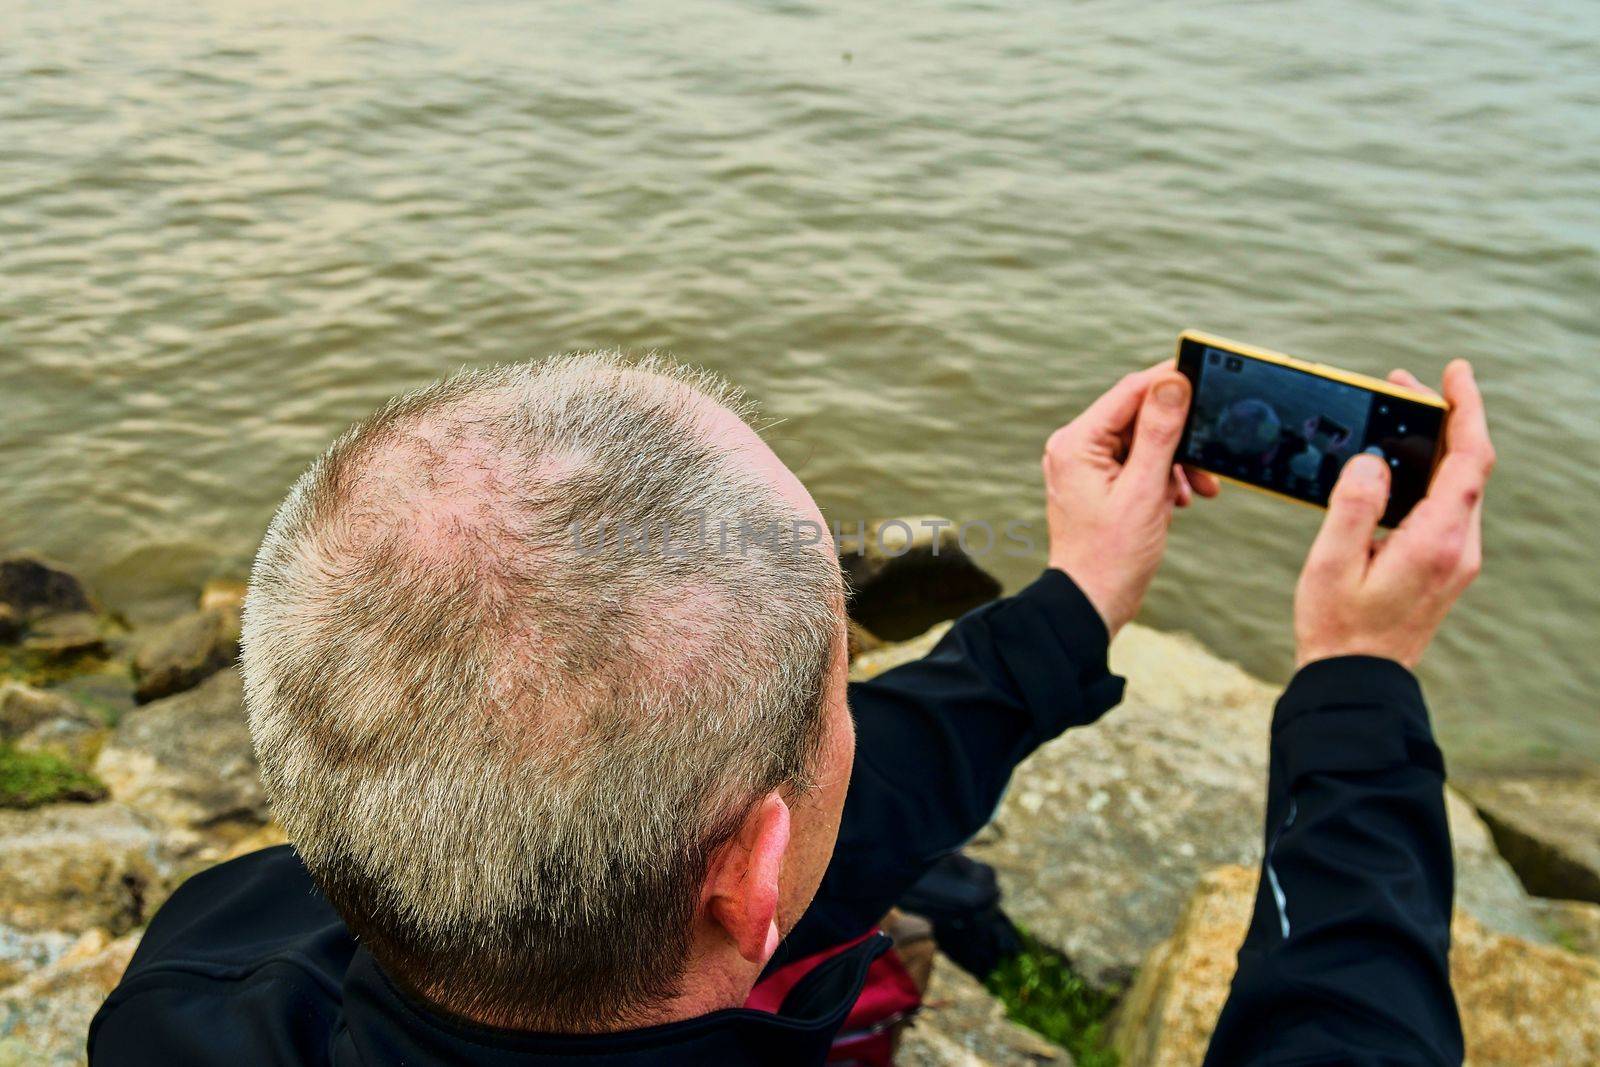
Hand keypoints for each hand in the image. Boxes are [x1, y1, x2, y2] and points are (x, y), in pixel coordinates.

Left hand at [1044, 366, 1218, 634]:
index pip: (1129, 392)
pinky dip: (1163, 478)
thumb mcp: (1144, 491)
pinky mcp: (1100, 482)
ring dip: (1176, 463)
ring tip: (1195, 491)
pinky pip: (1139, 464)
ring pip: (1145, 442)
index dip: (1170, 382)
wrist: (1091, 603)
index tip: (1208, 377)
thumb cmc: (1112, 555)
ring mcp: (1086, 465)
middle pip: (1139, 417)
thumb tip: (1173, 382)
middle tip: (1208, 458)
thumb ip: (1160, 433)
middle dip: (1178, 438)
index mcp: (1077, 442)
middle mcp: (1075, 447)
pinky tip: (1178, 501)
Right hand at [1294, 361, 1493, 667]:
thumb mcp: (1332, 563)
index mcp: (1437, 540)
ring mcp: (1456, 558)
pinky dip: (1428, 475)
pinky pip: (1447, 506)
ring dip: (1434, 446)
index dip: (1467, 408)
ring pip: (1459, 485)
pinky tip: (1395, 468)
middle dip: (1442, 418)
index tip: (1454, 372)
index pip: (1470, 459)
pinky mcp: (1445, 566)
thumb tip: (1371, 460)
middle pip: (1468, 465)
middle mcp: (1459, 547)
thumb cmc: (1338, 628)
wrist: (1357, 682)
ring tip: (1394, 419)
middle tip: (1401, 386)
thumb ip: (1352, 505)